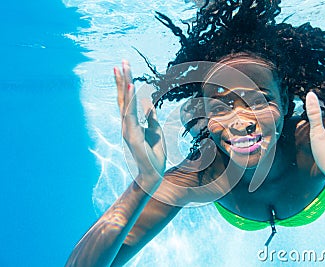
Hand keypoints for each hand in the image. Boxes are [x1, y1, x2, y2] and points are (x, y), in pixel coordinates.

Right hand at [114, 60, 165, 184]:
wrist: (153, 174)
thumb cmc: (153, 154)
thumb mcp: (155, 131)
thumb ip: (151, 118)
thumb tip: (149, 104)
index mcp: (132, 123)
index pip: (126, 100)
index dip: (124, 84)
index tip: (122, 68)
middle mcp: (127, 124)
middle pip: (123, 98)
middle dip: (123, 79)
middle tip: (121, 62)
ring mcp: (128, 130)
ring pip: (125, 103)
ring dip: (125, 85)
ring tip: (124, 68)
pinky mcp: (132, 136)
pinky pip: (131, 115)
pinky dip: (132, 100)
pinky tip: (133, 87)